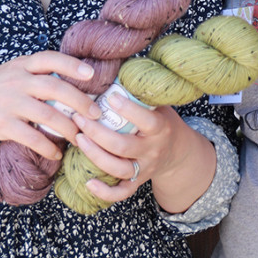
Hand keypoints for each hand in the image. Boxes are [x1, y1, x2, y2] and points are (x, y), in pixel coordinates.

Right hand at [0, 51, 102, 159]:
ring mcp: (9, 103)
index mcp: (21, 66)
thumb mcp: (9, 73)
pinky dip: (48, 146)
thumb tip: (69, 84)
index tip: (92, 73)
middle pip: (56, 88)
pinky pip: (32, 137)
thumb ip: (34, 75)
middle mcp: (16, 81)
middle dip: (80, 101)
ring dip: (69, 128)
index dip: (72, 65)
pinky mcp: (2, 125)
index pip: (50, 59)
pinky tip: (56, 152)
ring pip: (48, 114)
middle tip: (96, 114)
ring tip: (80, 137)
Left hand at [72, 92, 215, 211]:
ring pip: (119, 169)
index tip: (110, 96)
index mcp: (160, 128)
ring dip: (95, 155)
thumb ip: (140, 92)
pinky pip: (121, 193)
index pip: (145, 120)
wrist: (179, 152)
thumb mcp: (158, 104)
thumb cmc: (161, 120)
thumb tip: (115, 64)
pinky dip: (104, 192)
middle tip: (79, 118)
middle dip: (98, 133)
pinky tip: (88, 182)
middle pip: (123, 146)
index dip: (128, 109)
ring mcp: (144, 169)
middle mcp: (153, 150)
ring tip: (78, 139)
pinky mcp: (137, 183)